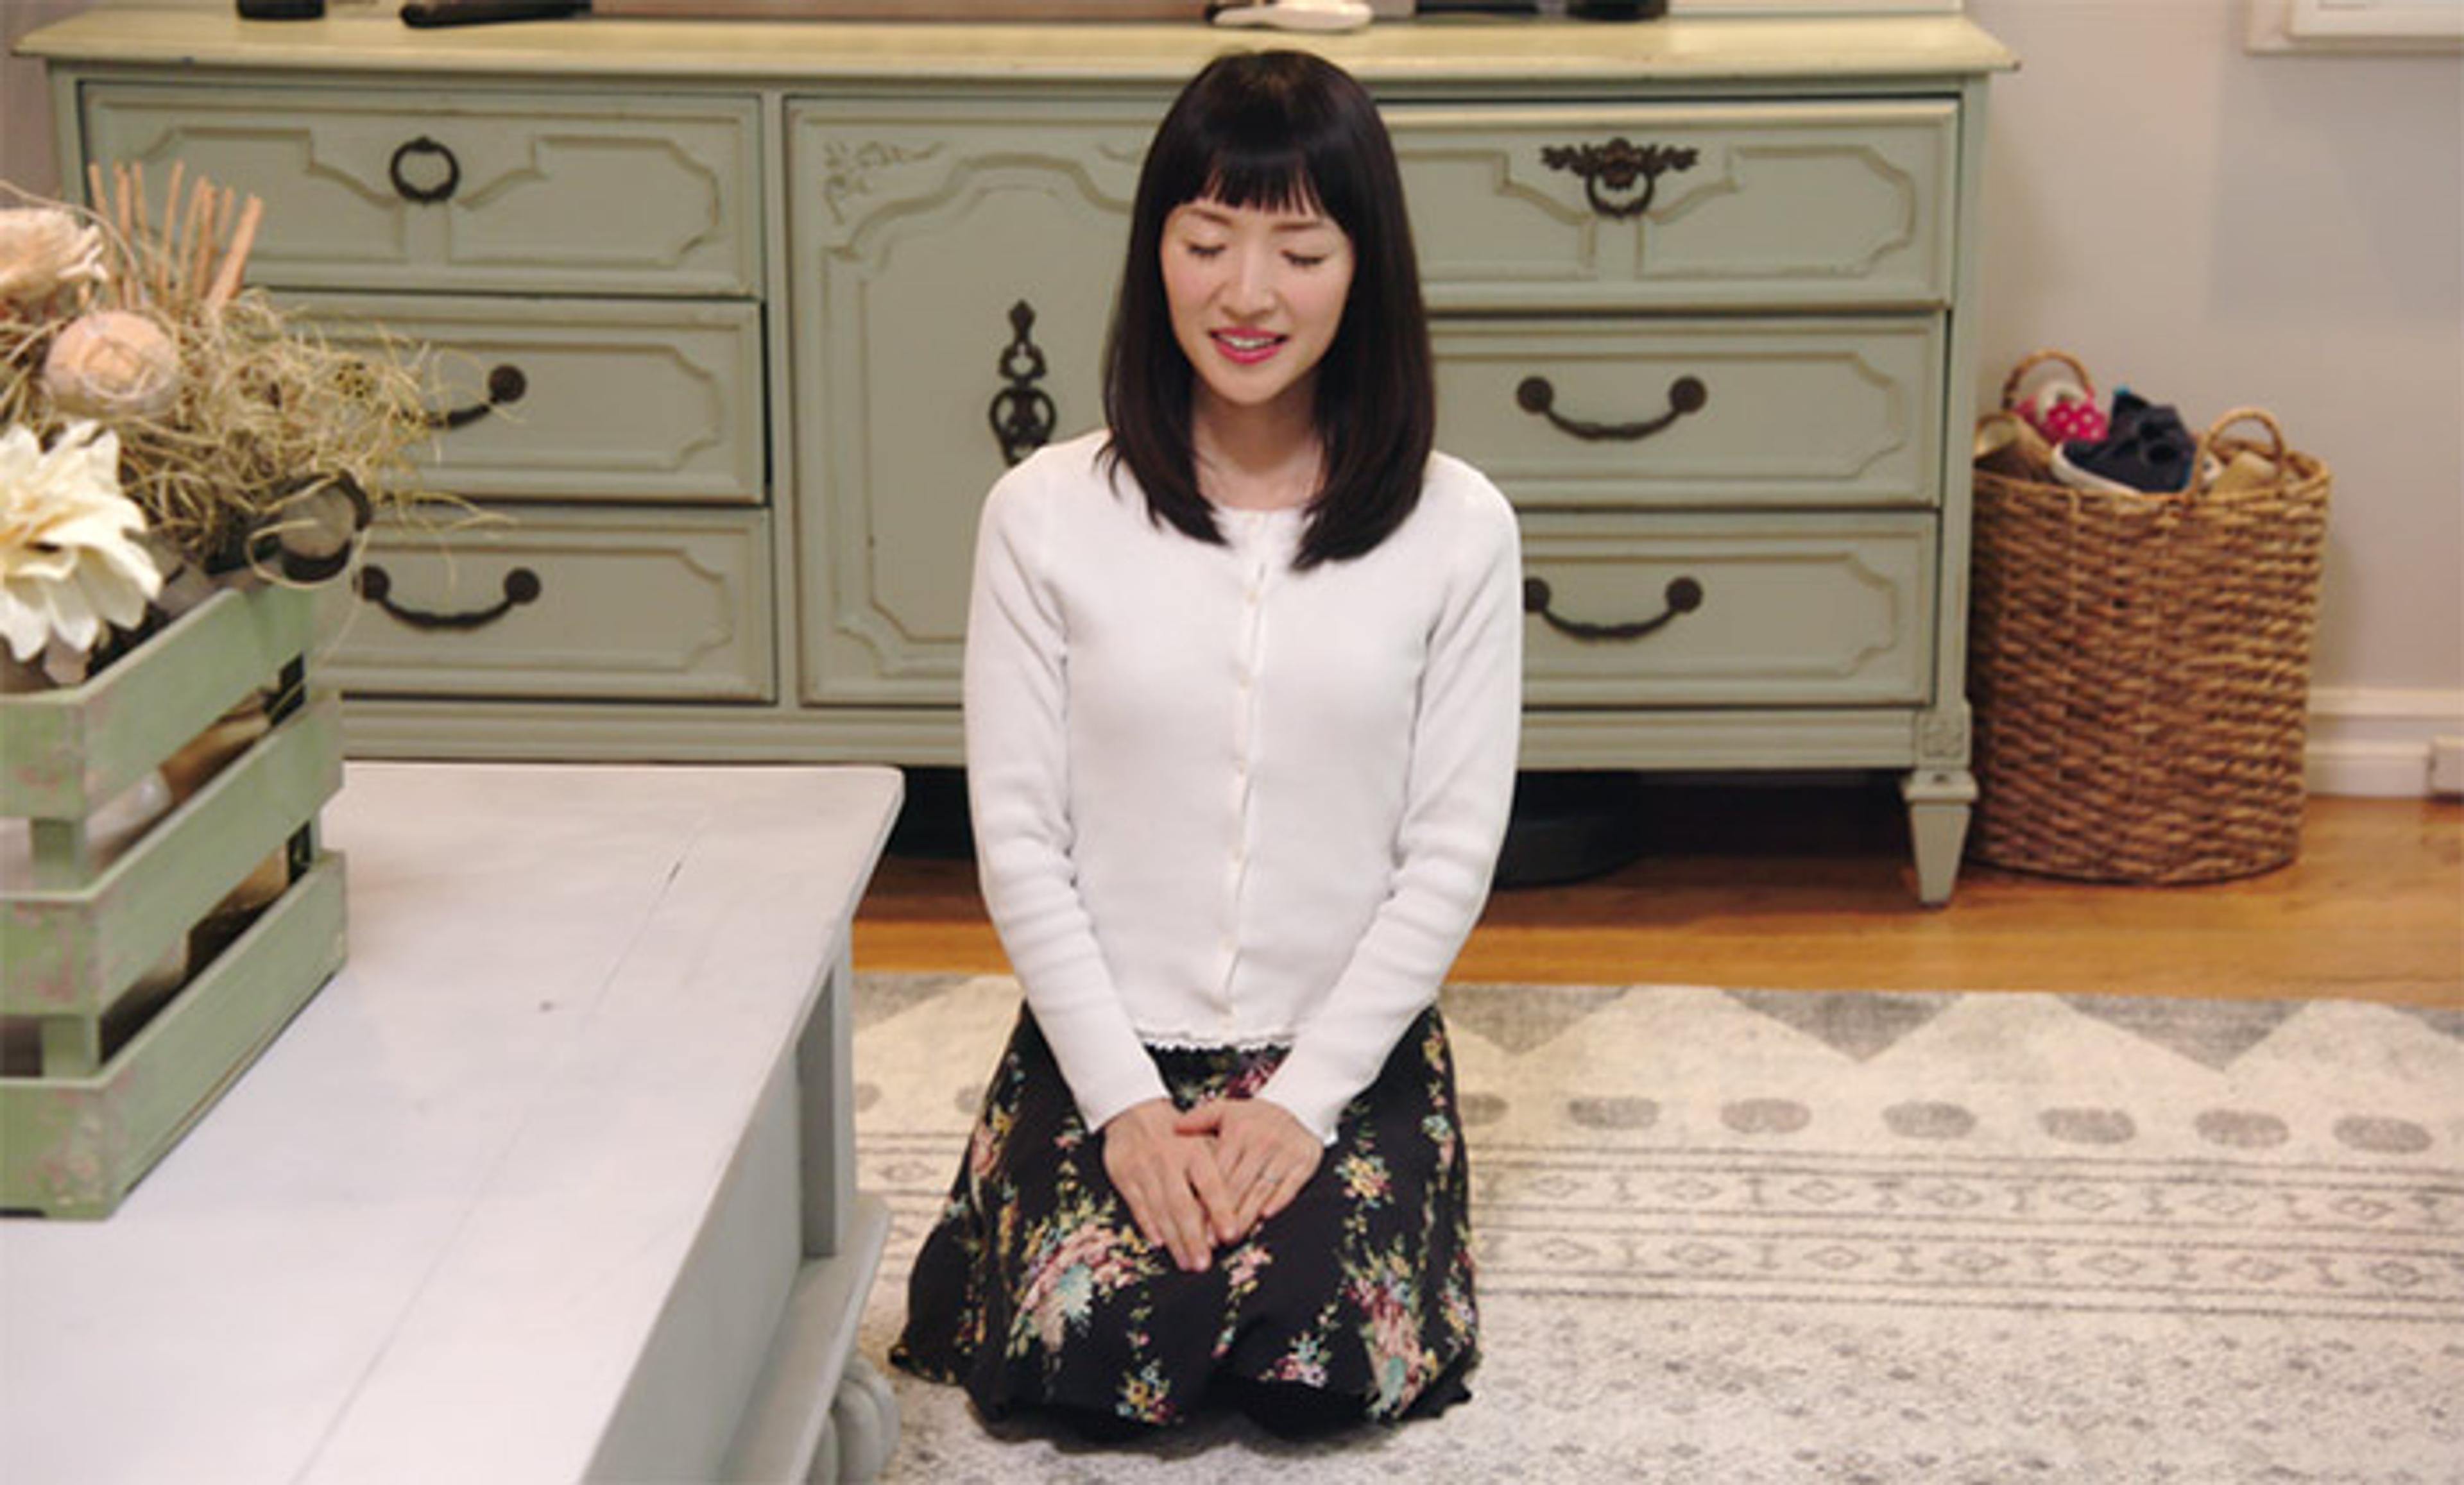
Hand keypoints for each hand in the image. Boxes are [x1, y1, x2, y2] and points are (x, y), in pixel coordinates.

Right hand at [1100, 1099, 1235, 1271]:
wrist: (1136, 1113)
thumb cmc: (1181, 1136)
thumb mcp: (1205, 1141)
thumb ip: (1223, 1170)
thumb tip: (1249, 1204)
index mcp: (1195, 1150)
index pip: (1211, 1184)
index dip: (1220, 1211)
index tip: (1230, 1235)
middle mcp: (1170, 1159)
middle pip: (1183, 1204)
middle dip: (1194, 1237)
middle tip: (1204, 1264)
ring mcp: (1145, 1168)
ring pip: (1161, 1210)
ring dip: (1174, 1240)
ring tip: (1187, 1263)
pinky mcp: (1124, 1176)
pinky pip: (1137, 1205)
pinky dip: (1148, 1225)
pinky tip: (1159, 1244)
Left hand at [1175, 1097, 1321, 1244]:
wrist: (1297, 1107)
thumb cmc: (1253, 1118)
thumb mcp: (1226, 1110)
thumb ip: (1199, 1119)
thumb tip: (1175, 1127)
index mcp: (1239, 1131)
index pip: (1218, 1170)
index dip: (1204, 1197)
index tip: (1192, 1219)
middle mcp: (1262, 1141)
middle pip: (1238, 1184)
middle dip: (1222, 1215)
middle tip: (1208, 1239)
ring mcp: (1285, 1151)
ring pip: (1261, 1190)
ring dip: (1246, 1216)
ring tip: (1230, 1237)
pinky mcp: (1305, 1160)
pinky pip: (1291, 1185)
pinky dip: (1278, 1201)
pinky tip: (1265, 1217)